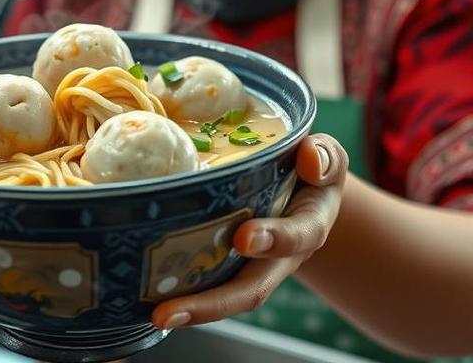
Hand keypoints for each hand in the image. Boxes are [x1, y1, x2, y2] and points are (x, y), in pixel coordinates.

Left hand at [150, 134, 348, 329]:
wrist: (302, 194)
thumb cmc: (311, 169)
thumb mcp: (327, 158)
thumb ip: (324, 157)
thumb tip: (309, 157)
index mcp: (308, 228)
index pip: (297, 237)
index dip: (273, 239)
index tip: (244, 238)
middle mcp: (279, 259)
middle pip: (251, 290)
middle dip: (213, 303)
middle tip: (170, 311)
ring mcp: (251, 268)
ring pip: (225, 297)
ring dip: (191, 310)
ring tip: (156, 316)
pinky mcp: (226, 268)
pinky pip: (206, 285)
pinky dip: (179, 294)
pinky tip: (145, 296)